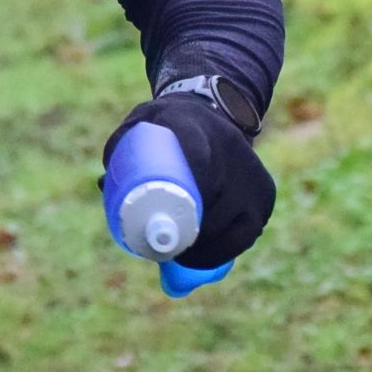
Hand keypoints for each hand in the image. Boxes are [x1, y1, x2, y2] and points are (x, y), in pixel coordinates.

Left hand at [103, 93, 275, 269]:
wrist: (213, 115)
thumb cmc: (168, 127)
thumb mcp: (141, 124)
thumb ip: (121, 149)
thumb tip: (106, 187)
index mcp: (196, 127)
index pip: (198, 156)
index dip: (187, 192)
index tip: (166, 222)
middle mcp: (232, 148)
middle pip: (214, 202)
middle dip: (190, 235)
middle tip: (164, 249)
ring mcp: (253, 173)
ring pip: (233, 224)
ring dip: (208, 247)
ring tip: (181, 256)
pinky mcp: (266, 193)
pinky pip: (247, 233)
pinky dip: (225, 249)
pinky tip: (207, 256)